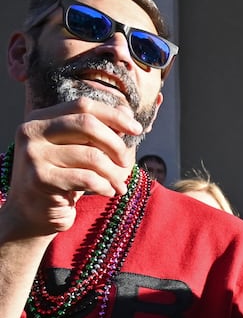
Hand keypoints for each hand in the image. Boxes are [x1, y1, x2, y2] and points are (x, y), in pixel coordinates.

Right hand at [4, 99, 141, 237]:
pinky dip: (105, 186)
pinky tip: (108, 192)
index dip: (113, 115)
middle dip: (116, 144)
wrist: (33, 212)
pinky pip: (88, 178)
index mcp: (40, 118)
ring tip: (120, 185)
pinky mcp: (40, 179)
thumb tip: (126, 113)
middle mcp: (32, 131)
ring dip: (114, 173)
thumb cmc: (62, 179)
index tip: (136, 129)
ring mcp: (33, 155)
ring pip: (92, 155)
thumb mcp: (77, 150)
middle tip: (126, 162)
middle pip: (87, 125)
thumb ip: (96, 132)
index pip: (82, 105)